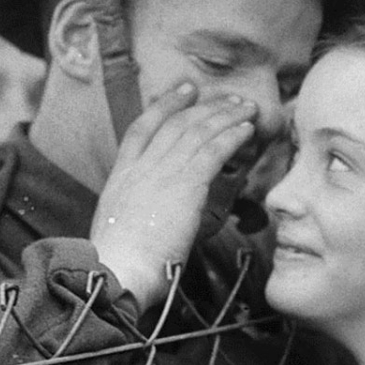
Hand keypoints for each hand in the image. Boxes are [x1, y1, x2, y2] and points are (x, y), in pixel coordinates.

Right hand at [91, 81, 257, 310]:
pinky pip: (213, 151)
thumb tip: (158, 222)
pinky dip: (232, 137)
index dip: (165, 105)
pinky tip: (248, 130)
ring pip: (197, 132)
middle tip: (229, 98)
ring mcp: (161, 174)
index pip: (142, 129)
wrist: (117, 273)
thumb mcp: (122, 233)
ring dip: (226, 117)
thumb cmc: (121, 268)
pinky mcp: (184, 186)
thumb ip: (141, 218)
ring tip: (248, 108)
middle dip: (206, 107)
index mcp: (120, 178)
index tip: (184, 91)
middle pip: (176, 124)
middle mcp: (140, 169)